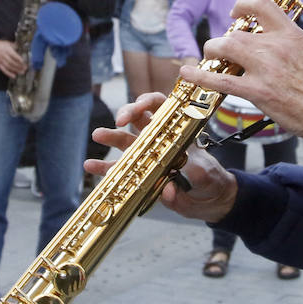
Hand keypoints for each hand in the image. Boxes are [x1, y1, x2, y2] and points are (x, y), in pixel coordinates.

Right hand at [0, 37, 26, 77]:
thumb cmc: (0, 44)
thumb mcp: (8, 43)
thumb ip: (14, 46)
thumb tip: (21, 47)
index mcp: (7, 50)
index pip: (14, 55)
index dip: (19, 59)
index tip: (24, 62)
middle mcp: (4, 56)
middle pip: (12, 62)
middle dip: (19, 66)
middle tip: (25, 69)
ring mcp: (1, 60)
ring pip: (9, 67)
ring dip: (16, 70)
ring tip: (22, 72)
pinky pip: (4, 70)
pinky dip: (9, 74)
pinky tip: (14, 76)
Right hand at [85, 92, 237, 223]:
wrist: (211, 201)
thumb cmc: (211, 181)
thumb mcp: (206, 177)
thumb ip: (188, 179)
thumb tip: (169, 189)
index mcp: (178, 132)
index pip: (163, 108)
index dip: (149, 102)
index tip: (139, 106)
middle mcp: (160, 140)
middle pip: (140, 118)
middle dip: (128, 113)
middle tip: (120, 121)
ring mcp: (148, 156)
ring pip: (126, 141)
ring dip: (111, 136)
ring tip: (97, 135)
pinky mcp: (141, 175)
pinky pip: (120, 170)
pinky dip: (105, 168)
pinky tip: (91, 165)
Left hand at [178, 0, 302, 139]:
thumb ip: (288, 45)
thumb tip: (273, 44)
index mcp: (291, 34)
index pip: (262, 4)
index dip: (242, 5)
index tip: (235, 13)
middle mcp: (276, 46)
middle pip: (236, 32)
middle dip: (222, 40)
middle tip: (222, 50)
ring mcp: (265, 68)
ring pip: (225, 49)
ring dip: (212, 53)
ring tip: (210, 60)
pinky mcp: (257, 91)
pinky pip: (221, 81)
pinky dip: (200, 77)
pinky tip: (187, 74)